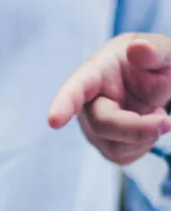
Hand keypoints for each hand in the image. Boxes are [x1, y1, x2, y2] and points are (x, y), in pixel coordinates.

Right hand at [49, 33, 170, 164]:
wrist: (150, 82)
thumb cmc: (149, 64)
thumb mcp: (160, 52)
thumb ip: (155, 49)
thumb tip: (138, 49)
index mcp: (93, 74)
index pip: (74, 90)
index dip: (63, 106)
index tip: (54, 121)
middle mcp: (86, 106)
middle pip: (103, 125)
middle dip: (137, 128)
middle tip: (167, 122)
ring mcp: (92, 130)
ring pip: (114, 147)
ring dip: (144, 137)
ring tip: (156, 114)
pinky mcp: (105, 147)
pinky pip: (123, 157)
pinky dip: (143, 145)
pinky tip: (146, 127)